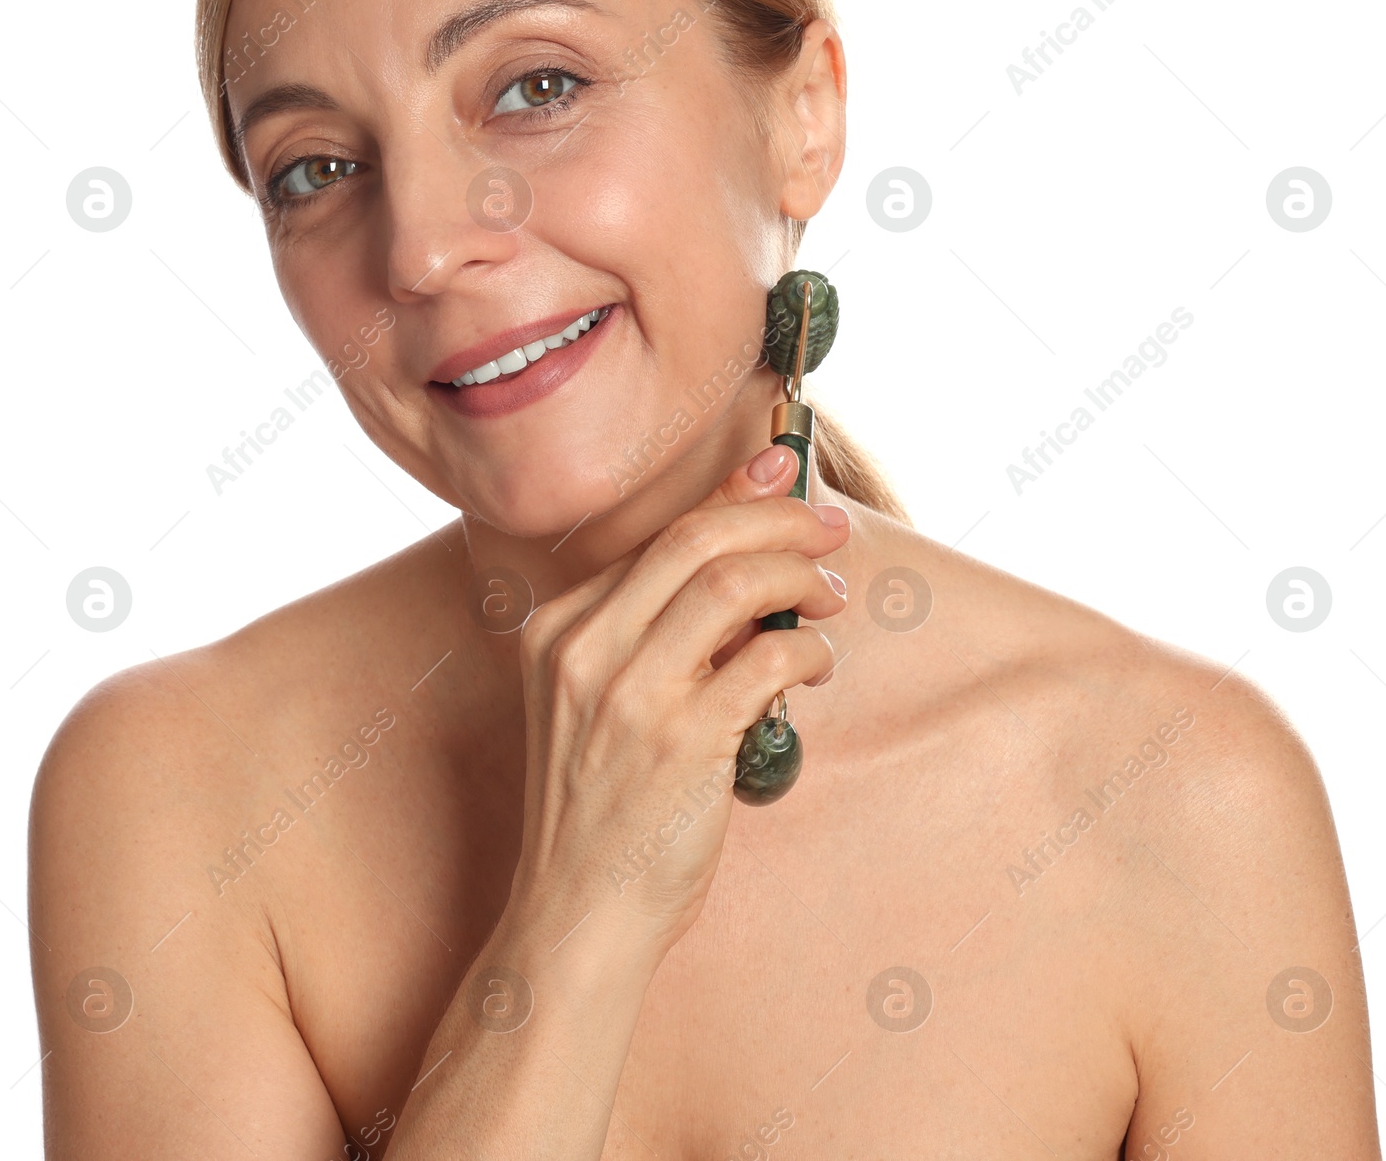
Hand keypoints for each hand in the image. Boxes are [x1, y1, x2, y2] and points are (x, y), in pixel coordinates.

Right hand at [505, 443, 847, 962]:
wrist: (578, 913)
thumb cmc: (604, 809)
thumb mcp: (603, 702)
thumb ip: (659, 634)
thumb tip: (749, 562)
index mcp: (558, 630)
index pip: (659, 537)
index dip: (731, 498)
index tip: (779, 472)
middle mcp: (583, 649)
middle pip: (695, 540)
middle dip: (776, 518)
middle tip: (827, 527)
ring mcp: (628, 693)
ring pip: (732, 583)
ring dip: (797, 579)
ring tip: (826, 599)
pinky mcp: (680, 740)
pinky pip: (766, 659)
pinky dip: (806, 652)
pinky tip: (814, 666)